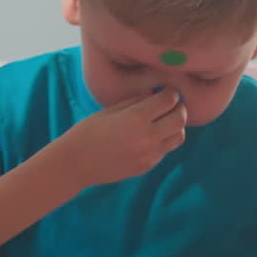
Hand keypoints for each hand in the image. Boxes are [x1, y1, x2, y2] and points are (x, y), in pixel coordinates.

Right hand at [65, 88, 185, 187]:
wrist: (76, 164)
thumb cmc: (87, 132)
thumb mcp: (110, 110)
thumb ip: (135, 101)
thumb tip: (155, 93)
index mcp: (136, 118)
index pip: (168, 100)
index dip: (170, 92)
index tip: (167, 90)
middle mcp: (148, 137)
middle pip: (180, 118)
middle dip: (179, 107)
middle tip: (172, 103)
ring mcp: (150, 154)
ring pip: (178, 137)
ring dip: (175, 126)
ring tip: (164, 120)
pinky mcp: (147, 166)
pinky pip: (165, 150)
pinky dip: (163, 140)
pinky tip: (149, 135)